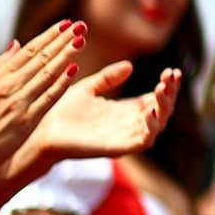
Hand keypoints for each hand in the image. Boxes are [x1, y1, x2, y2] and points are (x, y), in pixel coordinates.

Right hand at [0, 22, 84, 179]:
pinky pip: (48, 97)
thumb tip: (16, 42)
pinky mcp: (26, 120)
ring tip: (82, 40)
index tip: (66, 23)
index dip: (49, 35)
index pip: (29, 50)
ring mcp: (19, 102)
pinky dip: (61, 83)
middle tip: (81, 25)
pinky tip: (74, 69)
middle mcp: (9, 85)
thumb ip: (0, 64)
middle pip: (41, 57)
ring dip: (66, 55)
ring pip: (47, 73)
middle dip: (63, 39)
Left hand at [21, 64, 180, 169]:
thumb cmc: (61, 112)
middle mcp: (129, 124)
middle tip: (170, 76)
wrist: (42, 130)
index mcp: (125, 110)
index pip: (156, 99)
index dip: (167, 86)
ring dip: (164, 107)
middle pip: (162, 110)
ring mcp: (125, 136)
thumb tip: (130, 66)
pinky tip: (149, 111)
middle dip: (170, 93)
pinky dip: (151, 127)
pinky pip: (143, 141)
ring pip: (158, 125)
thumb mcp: (88, 88)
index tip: (172, 71)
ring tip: (162, 88)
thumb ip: (108, 78)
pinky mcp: (117, 148)